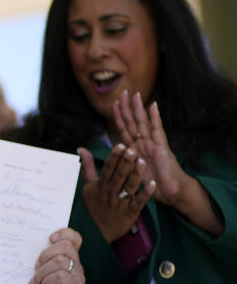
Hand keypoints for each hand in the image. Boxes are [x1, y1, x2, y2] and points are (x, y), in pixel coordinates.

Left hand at [18, 228, 84, 283]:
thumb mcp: (32, 268)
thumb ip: (37, 254)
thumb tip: (29, 238)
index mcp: (66, 256)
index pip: (74, 237)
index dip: (64, 233)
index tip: (48, 238)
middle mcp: (75, 265)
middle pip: (66, 246)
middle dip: (45, 254)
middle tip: (34, 267)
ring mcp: (78, 276)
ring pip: (61, 261)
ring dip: (42, 272)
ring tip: (34, 282)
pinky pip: (61, 276)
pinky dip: (46, 281)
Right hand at [77, 143, 155, 242]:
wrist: (97, 231)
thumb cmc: (94, 206)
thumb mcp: (88, 185)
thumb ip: (87, 166)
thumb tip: (81, 149)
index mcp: (100, 186)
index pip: (107, 169)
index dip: (114, 157)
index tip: (120, 146)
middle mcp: (110, 193)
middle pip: (118, 176)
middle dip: (125, 163)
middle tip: (132, 150)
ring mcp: (120, 203)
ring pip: (129, 187)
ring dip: (136, 175)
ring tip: (142, 162)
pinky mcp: (130, 213)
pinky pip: (139, 202)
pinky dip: (145, 193)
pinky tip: (152, 184)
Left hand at [113, 90, 222, 234]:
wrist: (170, 193)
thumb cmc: (152, 184)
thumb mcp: (131, 173)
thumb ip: (123, 164)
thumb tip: (114, 160)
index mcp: (135, 148)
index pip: (125, 129)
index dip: (119, 116)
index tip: (113, 103)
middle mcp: (143, 143)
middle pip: (133, 122)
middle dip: (127, 107)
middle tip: (122, 91)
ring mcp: (152, 143)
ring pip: (143, 122)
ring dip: (139, 108)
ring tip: (135, 94)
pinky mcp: (161, 147)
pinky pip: (157, 129)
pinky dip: (155, 117)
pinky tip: (153, 105)